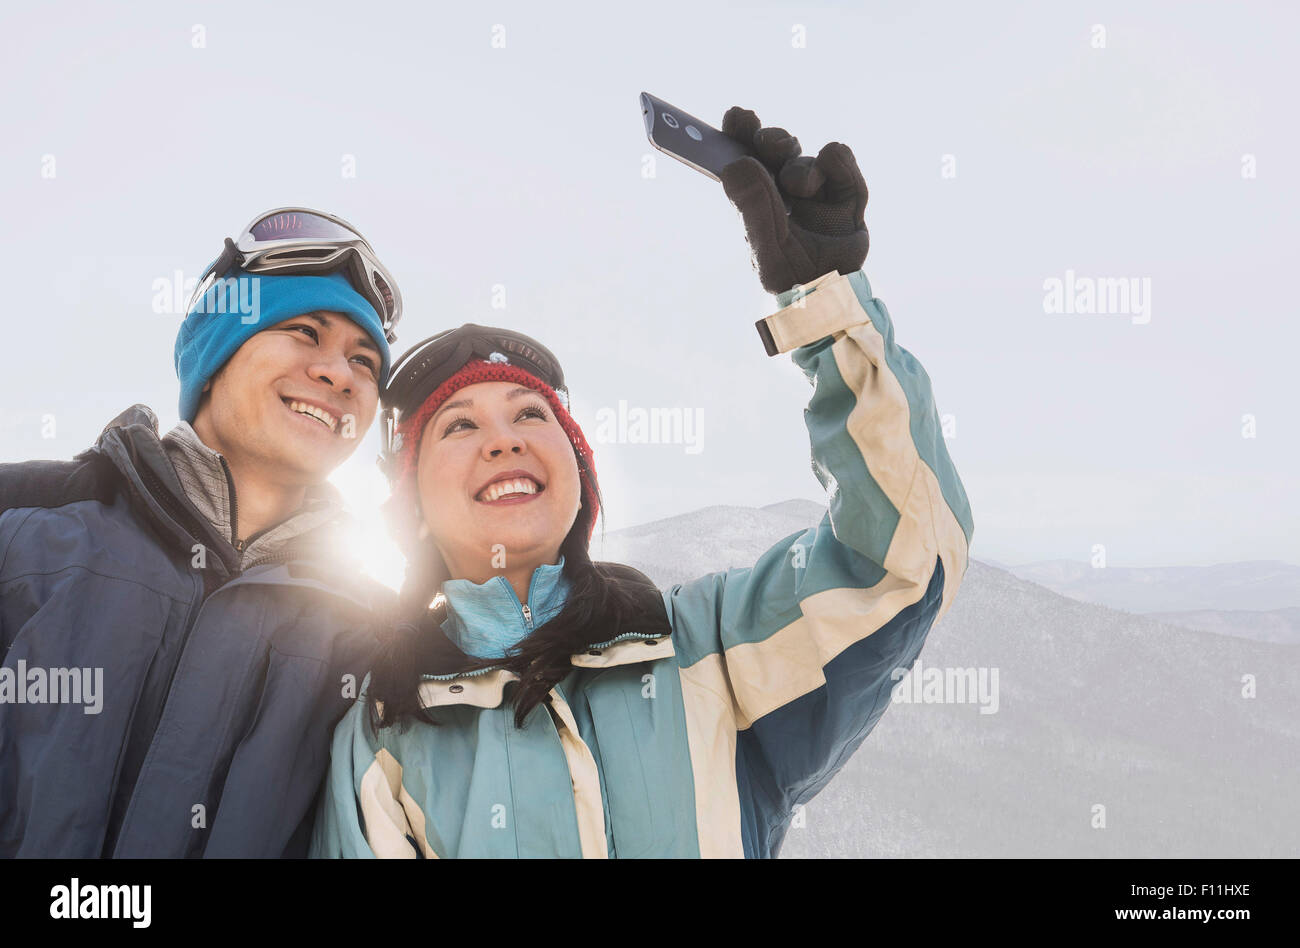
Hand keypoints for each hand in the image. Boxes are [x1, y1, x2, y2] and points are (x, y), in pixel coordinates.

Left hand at [719, 107, 868, 294]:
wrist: (834, 296)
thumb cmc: (791, 279)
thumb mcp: (765, 248)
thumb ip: (752, 207)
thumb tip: (737, 164)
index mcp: (757, 202)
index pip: (744, 158)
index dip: (739, 134)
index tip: (737, 115)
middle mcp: (784, 193)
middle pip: (773, 149)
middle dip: (769, 139)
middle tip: (765, 140)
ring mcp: (817, 192)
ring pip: (804, 155)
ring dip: (799, 165)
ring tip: (799, 187)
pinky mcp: (847, 193)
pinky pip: (838, 156)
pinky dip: (834, 161)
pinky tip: (824, 182)